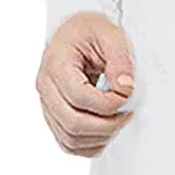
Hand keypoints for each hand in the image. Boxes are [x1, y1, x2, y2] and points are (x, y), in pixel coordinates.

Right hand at [35, 12, 134, 156]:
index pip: (79, 97)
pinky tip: (107, 130)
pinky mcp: (54, 115)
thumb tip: (126, 89)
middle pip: (73, 123)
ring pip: (69, 139)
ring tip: (120, 119)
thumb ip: (120, 60)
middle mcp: (45, 86)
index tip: (128, 95)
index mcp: (56, 63)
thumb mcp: (111, 34)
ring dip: (100, 137)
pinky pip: (68, 143)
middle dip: (107, 125)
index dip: (108, 103)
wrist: (75, 31)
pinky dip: (90, 145)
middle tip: (128, 113)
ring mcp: (47, 104)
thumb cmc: (91, 30)